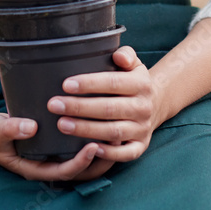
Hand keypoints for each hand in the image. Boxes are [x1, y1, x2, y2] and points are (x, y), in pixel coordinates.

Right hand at [0, 109, 109, 181]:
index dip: (81, 162)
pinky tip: (101, 121)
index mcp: (35, 168)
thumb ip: (10, 128)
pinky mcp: (54, 143)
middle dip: (100, 158)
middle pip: (81, 170)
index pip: (65, 171)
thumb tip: (31, 126)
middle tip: (117, 140)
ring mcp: (52, 155)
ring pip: (83, 159)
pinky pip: (76, 145)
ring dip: (100, 149)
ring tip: (118, 132)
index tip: (94, 146)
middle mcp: (47, 164)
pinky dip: (89, 136)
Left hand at [46, 45, 161, 166]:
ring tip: (61, 124)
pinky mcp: (140, 146)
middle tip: (54, 105)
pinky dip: (108, 153)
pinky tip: (89, 148)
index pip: (113, 83)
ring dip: (86, 129)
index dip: (90, 84)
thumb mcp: (134, 63)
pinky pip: (125, 154)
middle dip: (79, 107)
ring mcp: (142, 128)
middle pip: (109, 109)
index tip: (66, 84)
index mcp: (141, 84)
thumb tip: (119, 56)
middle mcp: (143, 107)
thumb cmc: (133, 79)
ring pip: (113, 132)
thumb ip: (126, 55)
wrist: (156, 103)